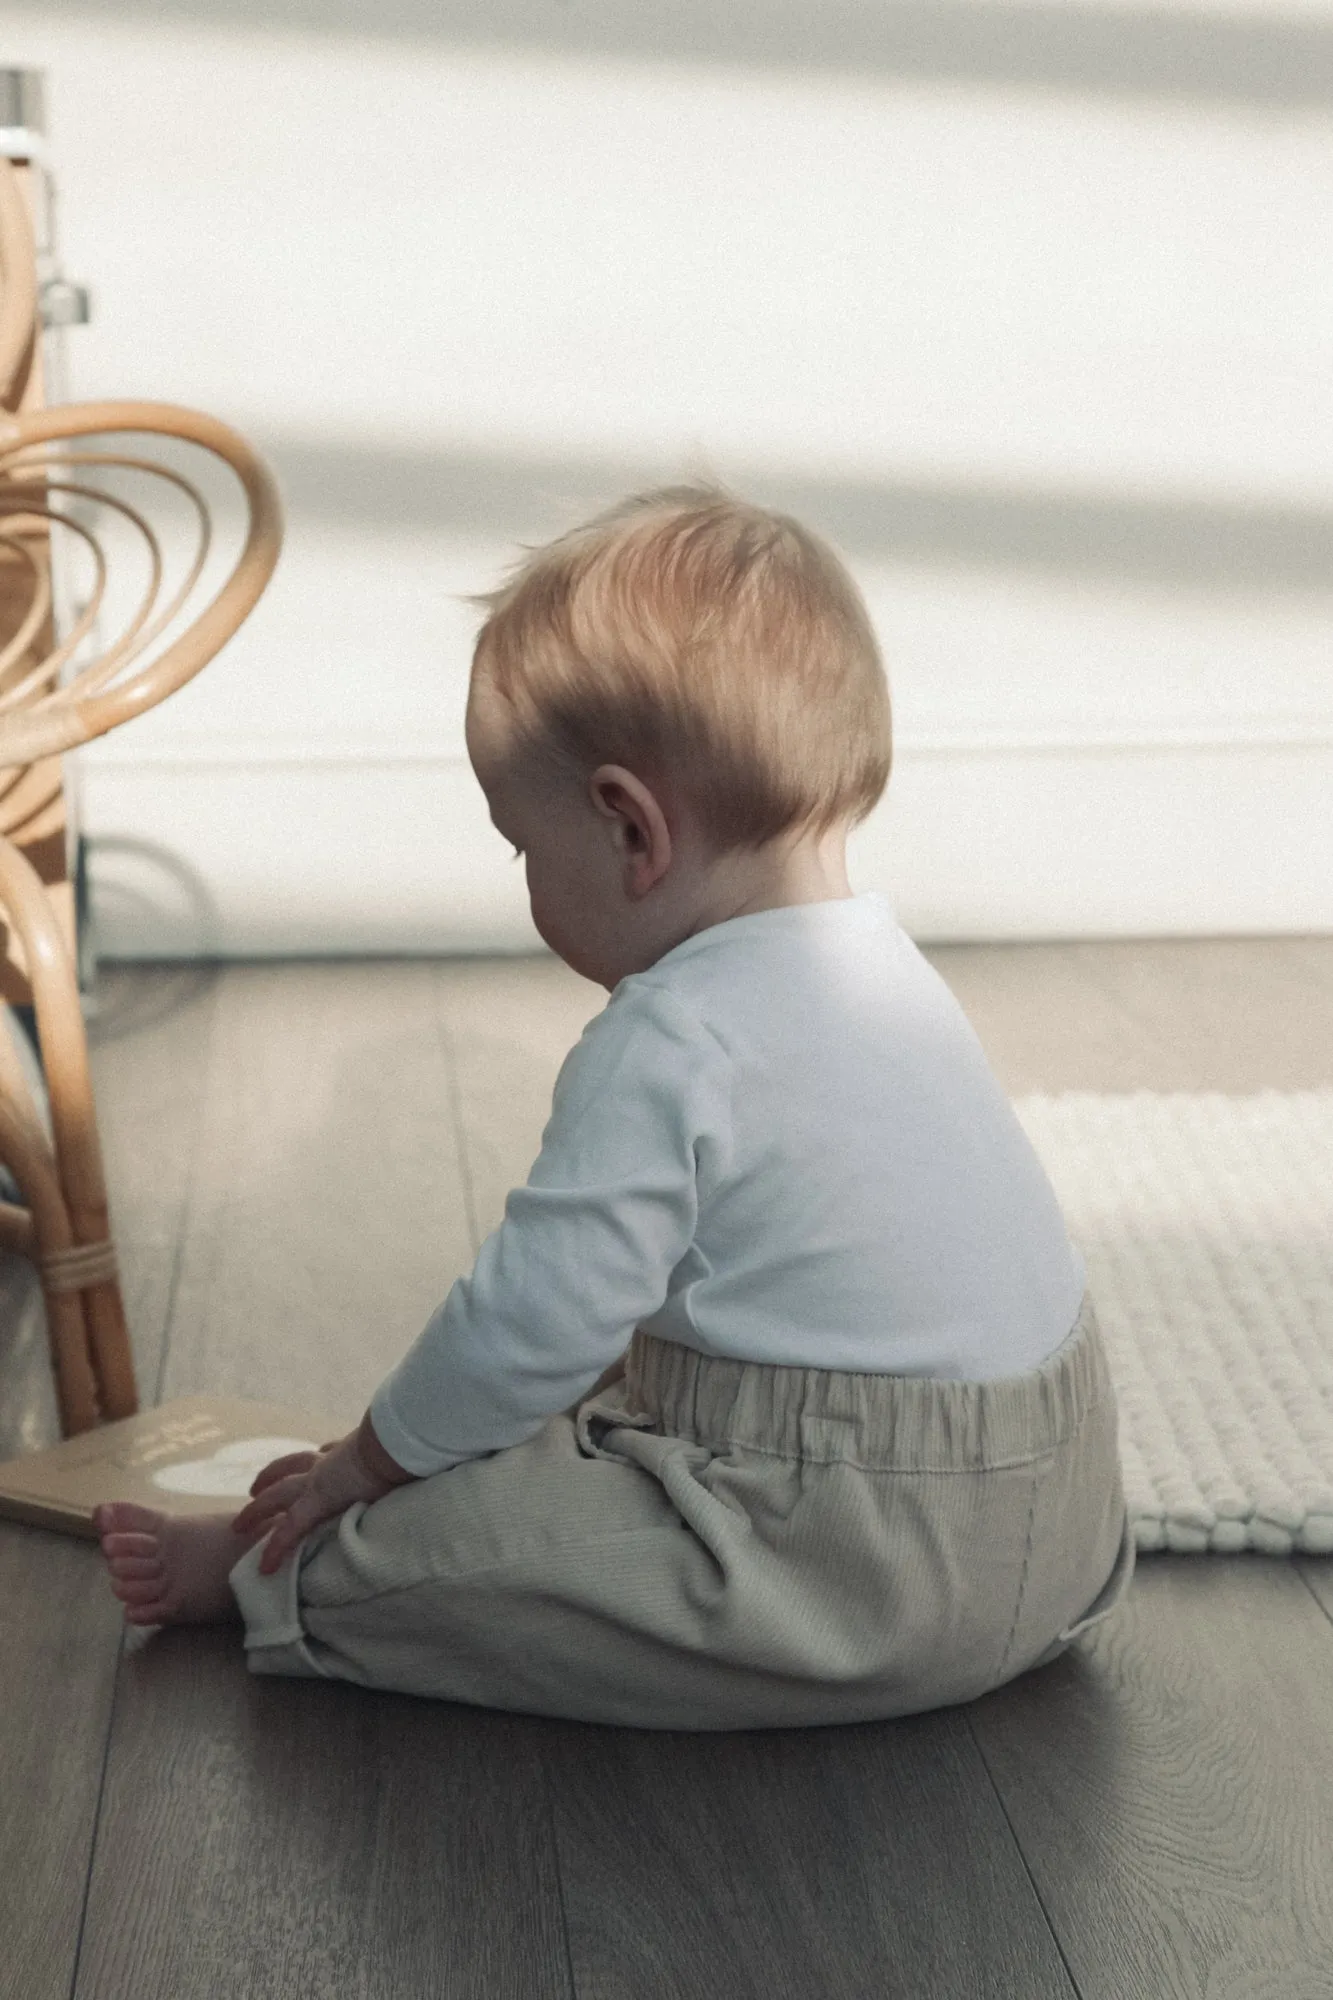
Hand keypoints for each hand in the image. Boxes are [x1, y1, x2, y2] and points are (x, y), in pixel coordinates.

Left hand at [230, 1413, 415, 1575]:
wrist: (395, 1443)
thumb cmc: (404, 1443)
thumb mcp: (402, 1448)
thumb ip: (404, 1455)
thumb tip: (427, 1455)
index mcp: (351, 1450)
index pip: (327, 1452)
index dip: (319, 1455)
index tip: (317, 1456)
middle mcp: (331, 1461)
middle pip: (293, 1466)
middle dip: (274, 1477)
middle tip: (256, 1490)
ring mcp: (319, 1479)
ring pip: (278, 1493)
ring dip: (258, 1509)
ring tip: (241, 1523)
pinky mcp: (317, 1499)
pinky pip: (290, 1528)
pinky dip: (277, 1547)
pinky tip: (264, 1566)